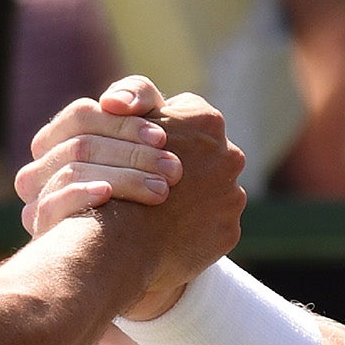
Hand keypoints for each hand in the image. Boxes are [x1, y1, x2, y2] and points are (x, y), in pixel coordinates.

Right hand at [15, 75, 177, 231]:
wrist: (138, 248)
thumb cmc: (144, 179)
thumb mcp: (145, 133)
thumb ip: (137, 99)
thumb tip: (114, 100)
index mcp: (59, 137)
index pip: (82, 115)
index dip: (122, 123)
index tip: (163, 137)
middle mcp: (40, 165)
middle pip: (80, 145)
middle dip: (131, 154)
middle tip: (174, 169)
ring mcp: (36, 196)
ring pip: (71, 171)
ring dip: (121, 178)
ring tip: (161, 190)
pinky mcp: (41, 228)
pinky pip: (51, 205)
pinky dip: (80, 195)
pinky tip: (108, 195)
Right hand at [110, 93, 246, 318]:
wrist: (119, 242)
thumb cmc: (112, 176)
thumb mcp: (121, 124)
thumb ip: (137, 103)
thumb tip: (129, 102)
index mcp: (206, 121)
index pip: (191, 114)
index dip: (166, 130)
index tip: (149, 146)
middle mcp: (230, 155)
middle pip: (208, 154)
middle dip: (186, 163)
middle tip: (155, 178)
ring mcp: (232, 195)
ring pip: (213, 190)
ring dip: (193, 197)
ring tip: (158, 209)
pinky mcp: (229, 231)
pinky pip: (213, 224)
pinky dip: (195, 227)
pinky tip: (169, 233)